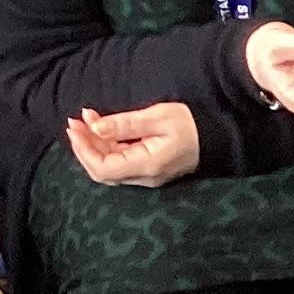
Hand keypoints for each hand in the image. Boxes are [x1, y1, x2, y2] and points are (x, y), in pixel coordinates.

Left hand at [66, 103, 200, 186]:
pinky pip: (120, 163)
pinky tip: (102, 129)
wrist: (217, 138)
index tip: (76, 126)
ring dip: (94, 145)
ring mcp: (146, 176)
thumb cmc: (190, 124)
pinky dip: (106, 147)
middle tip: (76, 121)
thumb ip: (124, 124)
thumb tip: (94, 128)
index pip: (103, 168)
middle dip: (84, 147)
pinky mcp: (148, 170)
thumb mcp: (156, 117)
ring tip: (86, 120)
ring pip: (109, 167)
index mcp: (146, 165)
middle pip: (102, 171)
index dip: (83, 150)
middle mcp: (144, 177)